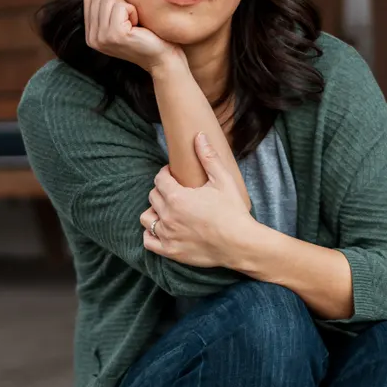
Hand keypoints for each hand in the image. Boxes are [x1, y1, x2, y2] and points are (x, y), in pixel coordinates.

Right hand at [84, 0, 180, 72]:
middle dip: (119, 2)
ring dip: (127, 7)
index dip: (112, 1)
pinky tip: (138, 26)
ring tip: (134, 25)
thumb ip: (107, 8)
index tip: (124, 19)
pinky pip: (121, 6)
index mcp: (91, 35)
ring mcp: (102, 38)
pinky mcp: (115, 35)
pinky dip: (134, 11)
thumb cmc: (146, 35)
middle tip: (131, 22)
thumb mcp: (120, 21)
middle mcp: (92, 38)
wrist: (163, 57)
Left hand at [140, 133, 256, 267]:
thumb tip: (199, 135)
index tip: (173, 175)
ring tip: (167, 210)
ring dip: (154, 211)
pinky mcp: (170, 251)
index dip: (166, 174)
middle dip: (161, 190)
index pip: (160, 179)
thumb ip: (208, 157)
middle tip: (174, 191)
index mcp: (177, 197)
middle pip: (153, 196)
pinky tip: (162, 228)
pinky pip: (148, 241)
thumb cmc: (233, 211)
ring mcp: (167, 235)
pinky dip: (151, 234)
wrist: (240, 244)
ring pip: (147, 218)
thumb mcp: (223, 180)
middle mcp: (168, 216)